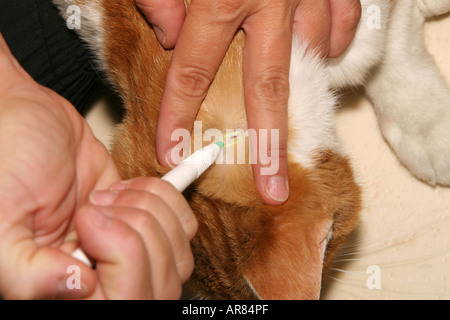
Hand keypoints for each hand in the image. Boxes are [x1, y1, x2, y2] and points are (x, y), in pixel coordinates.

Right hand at [0, 34, 195, 298]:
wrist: (24, 122)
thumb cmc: (4, 165)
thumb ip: (28, 273)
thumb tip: (80, 287)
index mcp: (64, 290)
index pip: (126, 302)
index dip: (124, 258)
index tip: (88, 218)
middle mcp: (100, 276)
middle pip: (160, 284)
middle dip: (137, 230)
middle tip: (94, 204)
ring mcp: (126, 248)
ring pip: (177, 255)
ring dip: (149, 211)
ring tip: (107, 196)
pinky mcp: (142, 218)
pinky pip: (182, 223)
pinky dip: (162, 197)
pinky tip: (127, 189)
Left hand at [136, 0, 361, 204]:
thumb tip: (169, 33)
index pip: (193, 70)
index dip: (179, 115)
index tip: (173, 154)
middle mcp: (272, 0)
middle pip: (268, 89)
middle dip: (268, 148)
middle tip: (272, 191)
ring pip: (311, 52)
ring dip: (300, 80)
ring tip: (288, 103)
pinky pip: (344, 22)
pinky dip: (332, 42)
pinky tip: (318, 50)